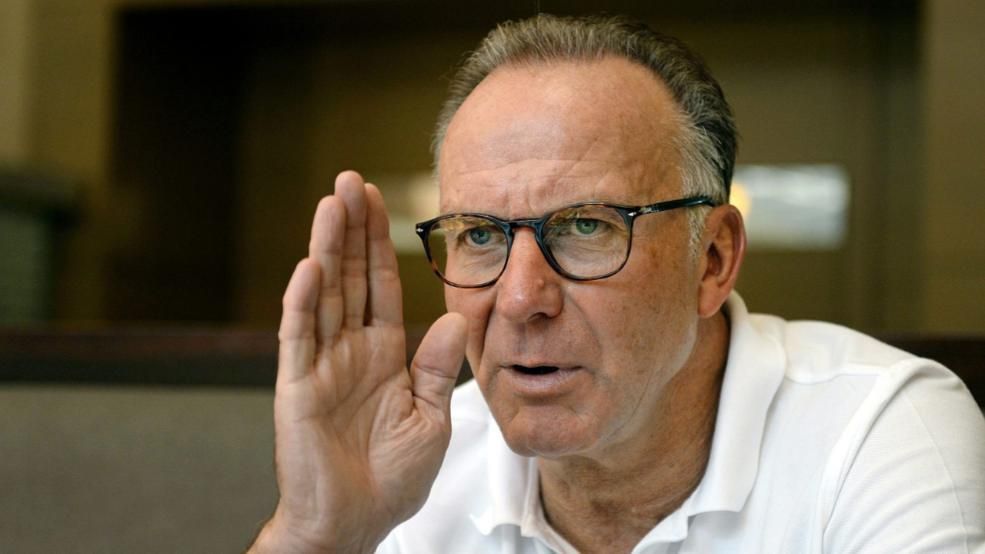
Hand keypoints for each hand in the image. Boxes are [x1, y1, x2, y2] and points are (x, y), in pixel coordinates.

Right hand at [251, 171, 466, 552]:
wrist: (356, 522)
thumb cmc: (392, 477)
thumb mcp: (430, 418)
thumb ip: (438, 368)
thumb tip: (458, 318)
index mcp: (384, 353)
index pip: (382, 285)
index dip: (381, 243)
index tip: (380, 199)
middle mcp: (350, 349)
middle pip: (351, 276)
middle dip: (351, 228)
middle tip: (350, 180)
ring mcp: (321, 364)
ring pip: (324, 294)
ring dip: (327, 249)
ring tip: (330, 204)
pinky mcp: (298, 388)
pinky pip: (300, 338)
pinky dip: (302, 302)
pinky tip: (309, 267)